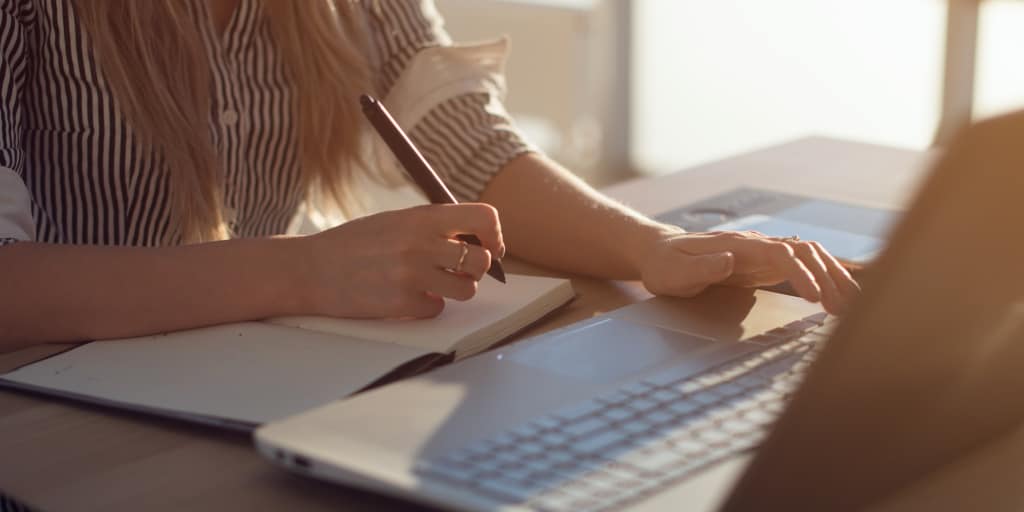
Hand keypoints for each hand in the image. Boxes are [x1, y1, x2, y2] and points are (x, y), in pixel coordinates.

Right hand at [297, 203, 502, 318]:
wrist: (311, 269)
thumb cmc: (356, 244)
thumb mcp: (396, 221)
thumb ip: (434, 226)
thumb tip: (478, 240)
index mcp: (423, 217)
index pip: (484, 218)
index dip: (494, 236)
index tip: (487, 246)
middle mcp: (421, 243)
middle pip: (482, 261)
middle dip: (475, 270)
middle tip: (457, 271)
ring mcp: (412, 275)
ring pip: (467, 289)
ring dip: (456, 290)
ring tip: (432, 284)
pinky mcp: (402, 303)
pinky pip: (437, 309)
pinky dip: (427, 306)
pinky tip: (405, 296)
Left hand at [638, 229, 859, 313]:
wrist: (660, 252)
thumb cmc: (665, 266)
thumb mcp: (675, 272)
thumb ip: (702, 267)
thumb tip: (730, 261)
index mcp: (737, 246)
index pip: (780, 254)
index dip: (801, 273)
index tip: (815, 298)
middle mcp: (756, 244)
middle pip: (805, 252)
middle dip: (829, 277)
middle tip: (845, 310)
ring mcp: (763, 253)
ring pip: (809, 256)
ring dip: (833, 276)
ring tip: (850, 305)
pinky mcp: (765, 264)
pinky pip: (802, 266)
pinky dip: (824, 276)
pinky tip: (840, 293)